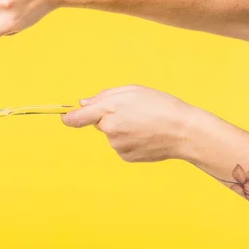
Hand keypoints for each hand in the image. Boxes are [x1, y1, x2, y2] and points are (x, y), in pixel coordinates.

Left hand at [62, 85, 199, 161]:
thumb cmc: (160, 106)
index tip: (64, 117)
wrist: (184, 131)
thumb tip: (83, 104)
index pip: (76, 118)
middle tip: (133, 112)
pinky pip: (121, 146)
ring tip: (144, 123)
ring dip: (121, 129)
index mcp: (108, 110)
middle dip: (108, 117)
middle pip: (98, 123)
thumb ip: (103, 96)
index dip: (68, 118)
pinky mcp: (126, 157)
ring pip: (111, 135)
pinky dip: (130, 140)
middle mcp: (109, 129)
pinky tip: (146, 135)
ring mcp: (117, 145)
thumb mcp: (131, 91)